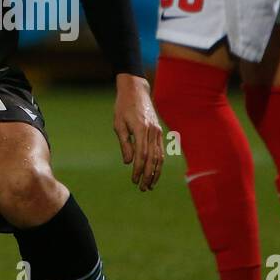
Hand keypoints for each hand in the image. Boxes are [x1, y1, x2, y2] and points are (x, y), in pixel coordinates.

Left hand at [112, 73, 162, 190]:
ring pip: (159, 156)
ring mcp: (157, 131)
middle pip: (152, 159)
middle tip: (143, 188)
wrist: (136, 90)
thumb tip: (128, 162)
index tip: (134, 181)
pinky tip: (155, 172)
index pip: (141, 155)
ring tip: (150, 185)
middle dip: (148, 175)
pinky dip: (159, 163)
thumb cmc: (123, 106)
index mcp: (141, 129)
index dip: (138, 170)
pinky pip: (161, 150)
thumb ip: (125, 143)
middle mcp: (152, 131)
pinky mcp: (158, 132)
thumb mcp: (118, 124)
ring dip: (155, 172)